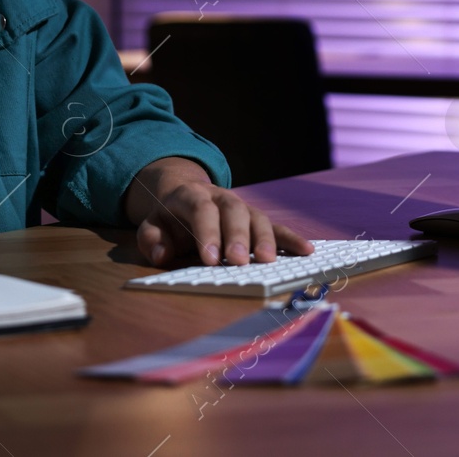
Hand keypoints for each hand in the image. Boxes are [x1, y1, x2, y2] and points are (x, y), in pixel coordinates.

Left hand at [126, 157, 312, 266]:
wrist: (186, 196)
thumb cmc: (170, 218)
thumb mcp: (152, 226)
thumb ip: (152, 239)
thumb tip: (160, 255)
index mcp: (192, 196)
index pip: (202, 210)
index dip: (207, 232)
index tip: (210, 259)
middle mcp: (222, 197)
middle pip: (234, 211)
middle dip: (237, 237)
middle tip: (238, 262)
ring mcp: (243, 208)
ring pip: (258, 217)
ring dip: (265, 239)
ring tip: (267, 262)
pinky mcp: (258, 220)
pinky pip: (277, 227)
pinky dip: (291, 238)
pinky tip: (306, 250)